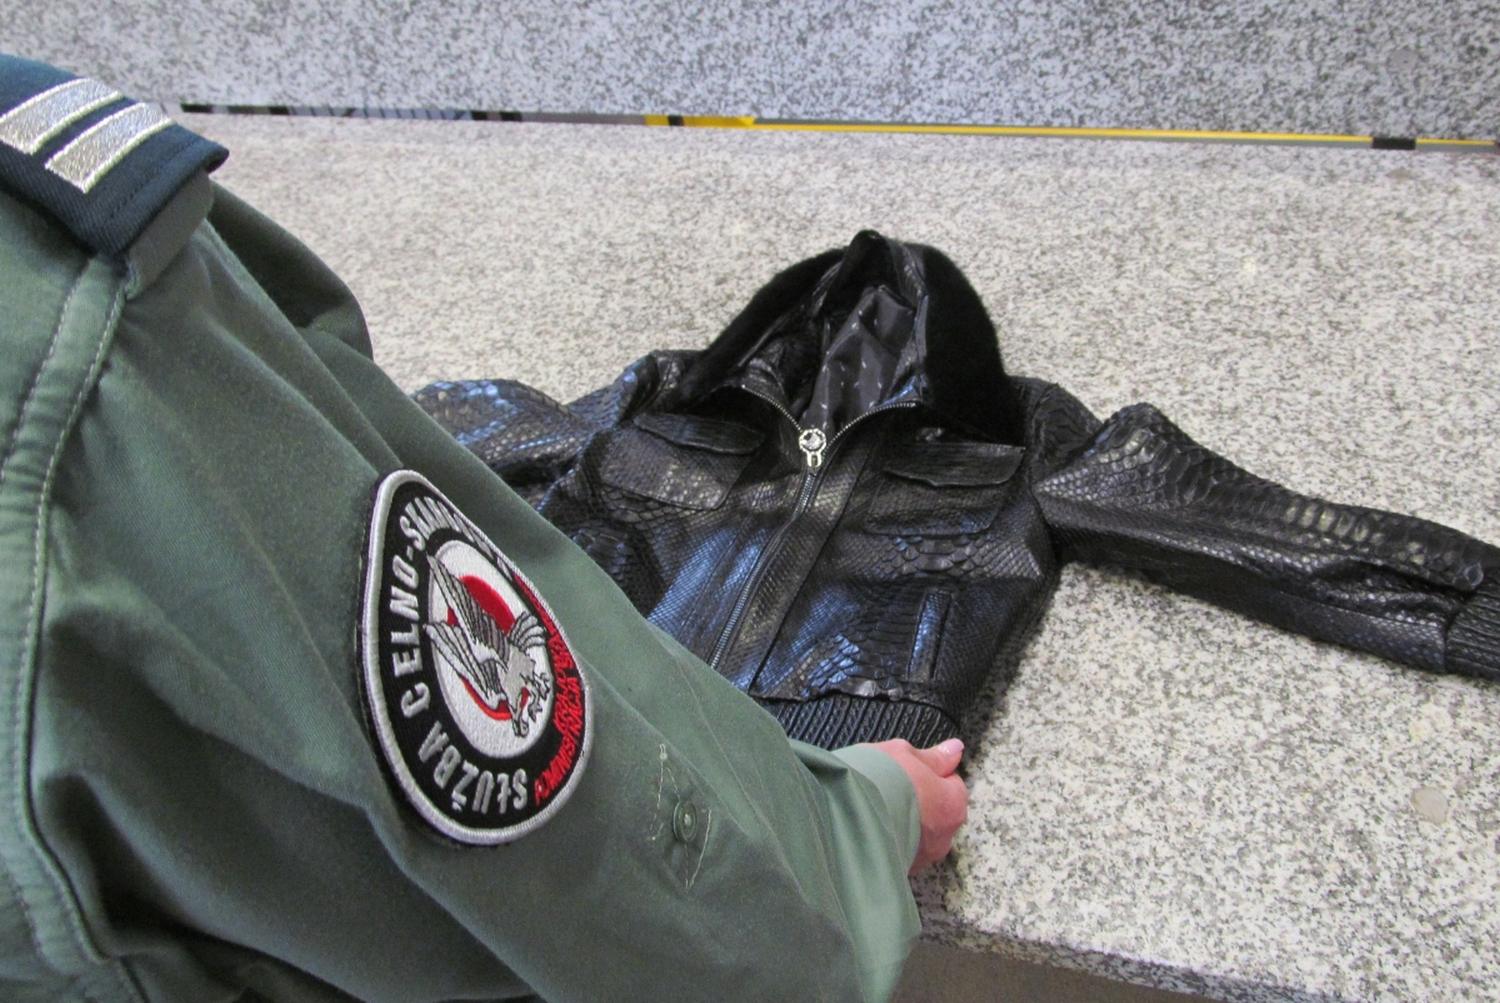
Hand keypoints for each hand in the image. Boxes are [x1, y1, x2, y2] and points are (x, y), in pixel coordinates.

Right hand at [866, 738, 968, 873]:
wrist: (843, 818)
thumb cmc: (879, 782)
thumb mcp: (904, 755)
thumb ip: (933, 757)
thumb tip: (955, 749)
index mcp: (952, 804)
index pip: (953, 786)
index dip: (930, 775)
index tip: (911, 771)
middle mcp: (943, 837)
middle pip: (938, 814)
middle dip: (920, 803)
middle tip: (891, 788)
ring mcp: (921, 859)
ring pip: (918, 836)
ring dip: (904, 824)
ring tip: (876, 808)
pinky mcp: (898, 872)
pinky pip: (898, 852)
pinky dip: (889, 841)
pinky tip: (869, 828)